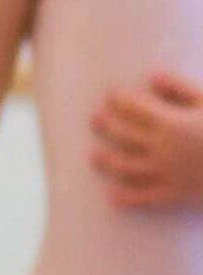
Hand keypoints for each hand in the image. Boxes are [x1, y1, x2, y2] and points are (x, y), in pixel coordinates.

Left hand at [92, 73, 202, 209]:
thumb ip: (181, 88)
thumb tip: (153, 76)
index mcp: (172, 123)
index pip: (135, 109)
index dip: (119, 101)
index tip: (110, 95)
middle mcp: (163, 150)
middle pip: (125, 136)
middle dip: (107, 126)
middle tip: (94, 119)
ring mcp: (167, 174)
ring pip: (126, 168)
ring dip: (107, 161)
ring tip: (94, 156)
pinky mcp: (176, 195)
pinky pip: (145, 198)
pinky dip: (126, 198)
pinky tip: (112, 196)